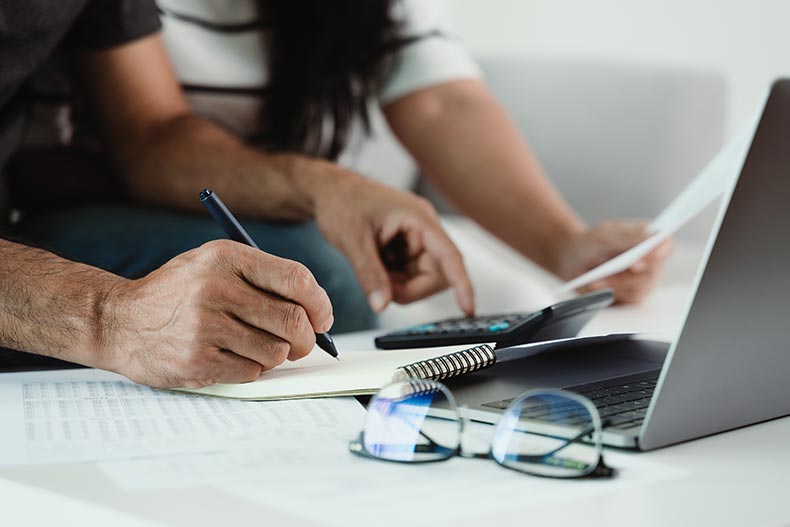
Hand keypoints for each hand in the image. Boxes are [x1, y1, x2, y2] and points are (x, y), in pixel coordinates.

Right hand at [99, 240, 333, 388]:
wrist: (119, 321)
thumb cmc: (178, 293)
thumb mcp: (213, 264)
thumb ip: (262, 278)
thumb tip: (317, 312)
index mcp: (227, 258)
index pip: (297, 280)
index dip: (320, 304)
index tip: (322, 318)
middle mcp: (217, 289)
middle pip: (293, 321)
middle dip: (307, 338)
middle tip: (302, 343)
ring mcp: (206, 326)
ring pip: (277, 351)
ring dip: (276, 355)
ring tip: (254, 346)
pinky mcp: (198, 360)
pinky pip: (252, 372)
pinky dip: (252, 369)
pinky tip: (231, 356)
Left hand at [310, 169, 474, 314]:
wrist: (329, 191)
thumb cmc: (342, 202)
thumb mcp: (352, 240)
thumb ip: (369, 274)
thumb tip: (382, 305)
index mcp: (419, 219)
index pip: (450, 256)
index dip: (462, 284)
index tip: (468, 309)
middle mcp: (423, 230)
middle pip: (437, 275)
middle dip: (411, 289)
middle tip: (381, 286)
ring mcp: (416, 241)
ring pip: (422, 279)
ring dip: (400, 286)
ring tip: (373, 269)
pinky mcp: (406, 250)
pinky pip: (409, 277)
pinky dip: (393, 281)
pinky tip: (375, 266)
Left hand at [554, 221, 673, 303]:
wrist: (570, 260)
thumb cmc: (588, 244)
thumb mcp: (603, 236)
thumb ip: (627, 238)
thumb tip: (654, 237)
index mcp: (646, 238)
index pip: (665, 246)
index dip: (658, 253)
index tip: (638, 260)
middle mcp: (648, 260)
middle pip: (653, 273)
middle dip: (629, 275)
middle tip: (610, 273)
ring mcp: (641, 279)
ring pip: (641, 289)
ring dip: (616, 285)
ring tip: (595, 280)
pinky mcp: (630, 294)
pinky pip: (628, 300)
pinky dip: (610, 294)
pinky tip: (595, 286)